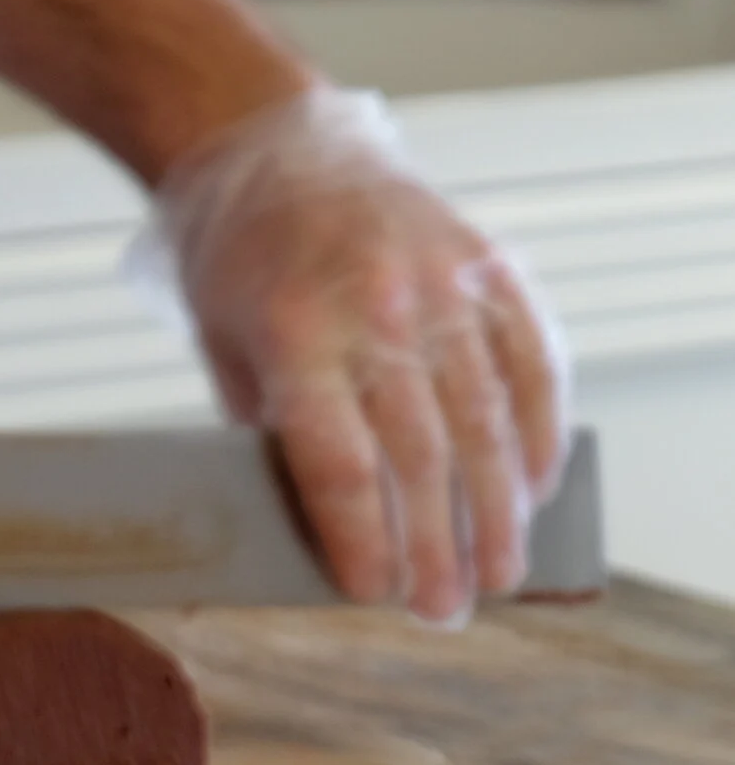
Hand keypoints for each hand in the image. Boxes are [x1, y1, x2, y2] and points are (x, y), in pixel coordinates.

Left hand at [142, 90, 570, 622]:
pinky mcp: (487, 266)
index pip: (340, 463)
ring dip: (497, 508)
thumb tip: (323, 525)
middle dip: (436, 545)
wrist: (273, 154)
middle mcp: (377, 310)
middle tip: (445, 610)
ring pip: (484, 417)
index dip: (362, 537)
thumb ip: (272, 431)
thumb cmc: (237, 267)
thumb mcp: (225, 352)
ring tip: (499, 573)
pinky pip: (528, 360)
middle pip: (421, 454)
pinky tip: (536, 488)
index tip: (373, 596)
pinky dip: (538, 430)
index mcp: (296, 337)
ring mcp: (442, 284)